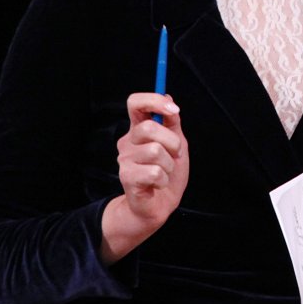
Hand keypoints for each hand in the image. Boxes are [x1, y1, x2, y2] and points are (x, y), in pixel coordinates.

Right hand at [100, 93, 188, 262]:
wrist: (158, 206)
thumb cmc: (166, 174)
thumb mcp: (177, 144)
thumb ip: (172, 122)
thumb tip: (168, 97)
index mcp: (138, 129)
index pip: (135, 103)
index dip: (153, 101)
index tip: (173, 110)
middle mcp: (128, 141)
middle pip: (148, 128)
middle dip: (171, 142)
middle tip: (174, 155)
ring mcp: (125, 159)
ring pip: (155, 151)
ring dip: (169, 165)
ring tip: (164, 173)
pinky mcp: (127, 177)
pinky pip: (154, 172)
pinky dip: (164, 179)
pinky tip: (158, 184)